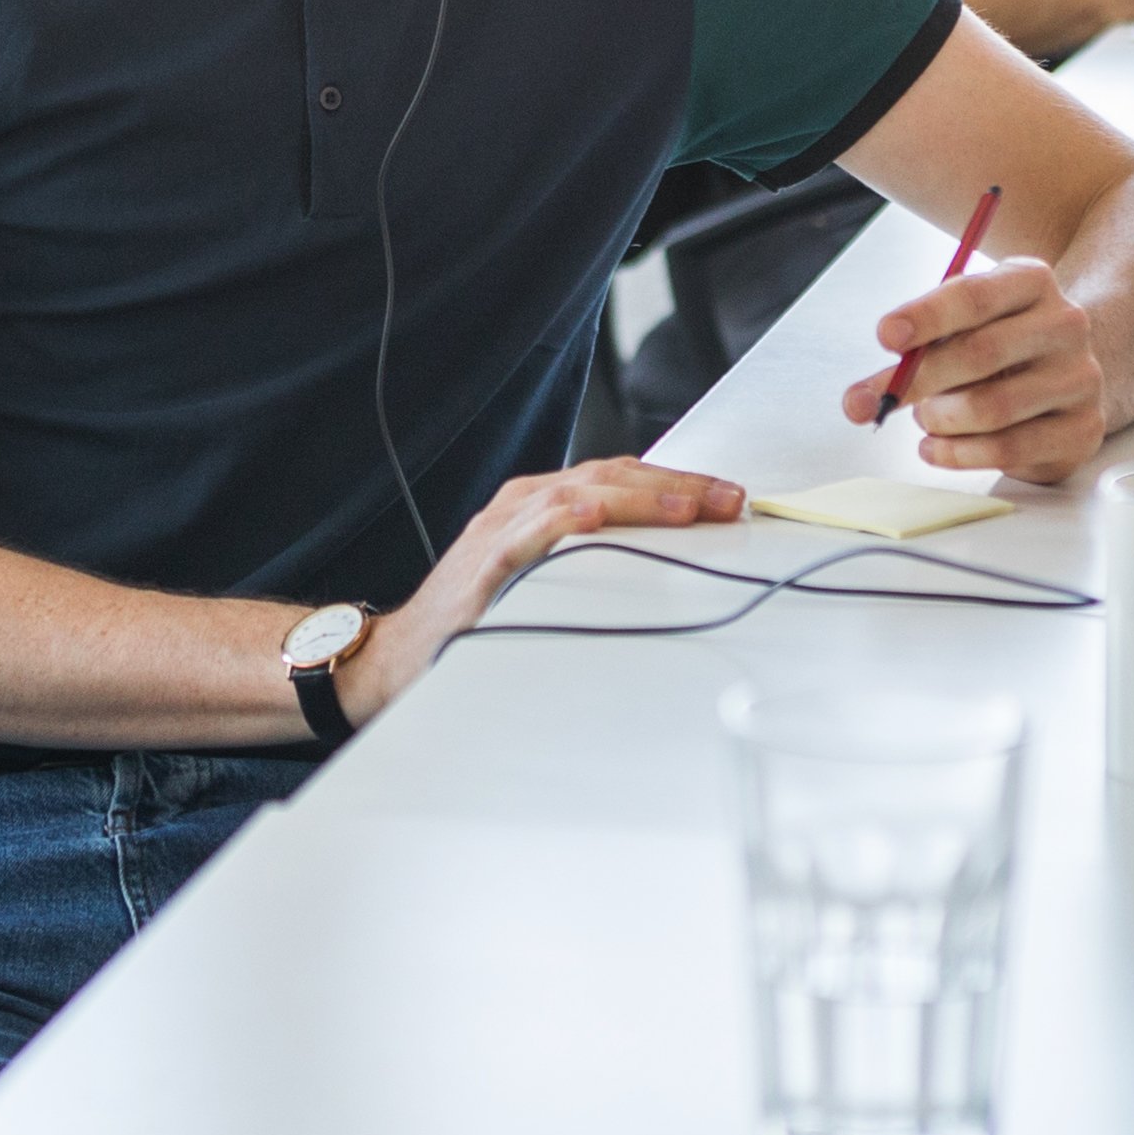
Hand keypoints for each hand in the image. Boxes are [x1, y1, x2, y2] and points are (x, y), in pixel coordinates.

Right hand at [353, 457, 746, 715]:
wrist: (401, 657)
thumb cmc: (479, 621)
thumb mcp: (546, 581)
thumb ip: (592, 563)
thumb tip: (668, 567)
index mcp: (543, 504)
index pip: (623, 477)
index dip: (680, 483)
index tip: (732, 498)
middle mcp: (524, 503)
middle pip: (613, 478)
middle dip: (678, 488)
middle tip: (732, 501)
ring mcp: (502, 527)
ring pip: (581, 494)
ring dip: (639, 498)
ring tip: (689, 507)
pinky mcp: (484, 562)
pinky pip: (527, 532)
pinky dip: (562, 519)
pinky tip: (593, 515)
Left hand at [849, 250, 1111, 485]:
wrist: (1064, 373)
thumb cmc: (997, 343)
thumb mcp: (964, 323)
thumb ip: (920, 345)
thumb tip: (865, 396)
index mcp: (1032, 282)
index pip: (975, 296)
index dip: (926, 317)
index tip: (885, 336)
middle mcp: (1065, 324)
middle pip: (981, 353)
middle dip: (916, 381)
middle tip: (872, 401)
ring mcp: (1081, 378)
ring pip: (993, 407)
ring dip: (940, 419)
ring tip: (925, 418)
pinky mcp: (1083, 429)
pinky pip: (1009, 448)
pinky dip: (959, 454)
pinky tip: (935, 448)